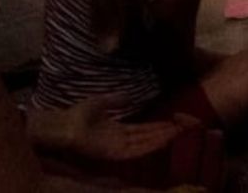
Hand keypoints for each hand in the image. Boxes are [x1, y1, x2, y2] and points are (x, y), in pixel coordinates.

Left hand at [28, 94, 182, 159]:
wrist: (62, 125)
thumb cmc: (76, 115)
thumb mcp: (100, 102)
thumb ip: (115, 100)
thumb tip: (129, 94)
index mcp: (117, 130)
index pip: (143, 129)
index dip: (159, 125)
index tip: (175, 119)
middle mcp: (120, 140)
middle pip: (148, 137)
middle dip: (166, 132)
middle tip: (185, 126)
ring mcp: (117, 147)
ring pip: (145, 143)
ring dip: (162, 138)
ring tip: (179, 131)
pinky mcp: (113, 153)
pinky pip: (136, 150)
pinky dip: (150, 146)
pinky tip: (162, 140)